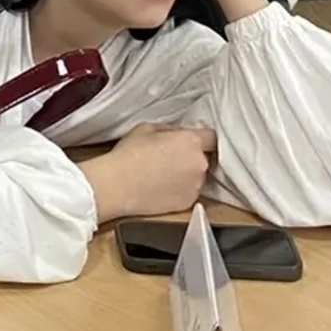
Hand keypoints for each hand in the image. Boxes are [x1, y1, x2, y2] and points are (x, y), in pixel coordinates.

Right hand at [88, 121, 216, 224]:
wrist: (119, 185)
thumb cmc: (130, 154)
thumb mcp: (148, 128)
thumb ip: (171, 130)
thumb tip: (179, 134)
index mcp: (191, 142)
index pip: (211, 137)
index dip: (201, 137)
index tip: (191, 139)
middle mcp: (200, 165)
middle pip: (205, 157)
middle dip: (192, 155)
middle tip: (171, 155)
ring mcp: (196, 186)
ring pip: (197, 175)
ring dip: (187, 173)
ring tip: (164, 172)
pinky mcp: (188, 203)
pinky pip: (190, 191)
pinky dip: (181, 188)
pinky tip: (163, 185)